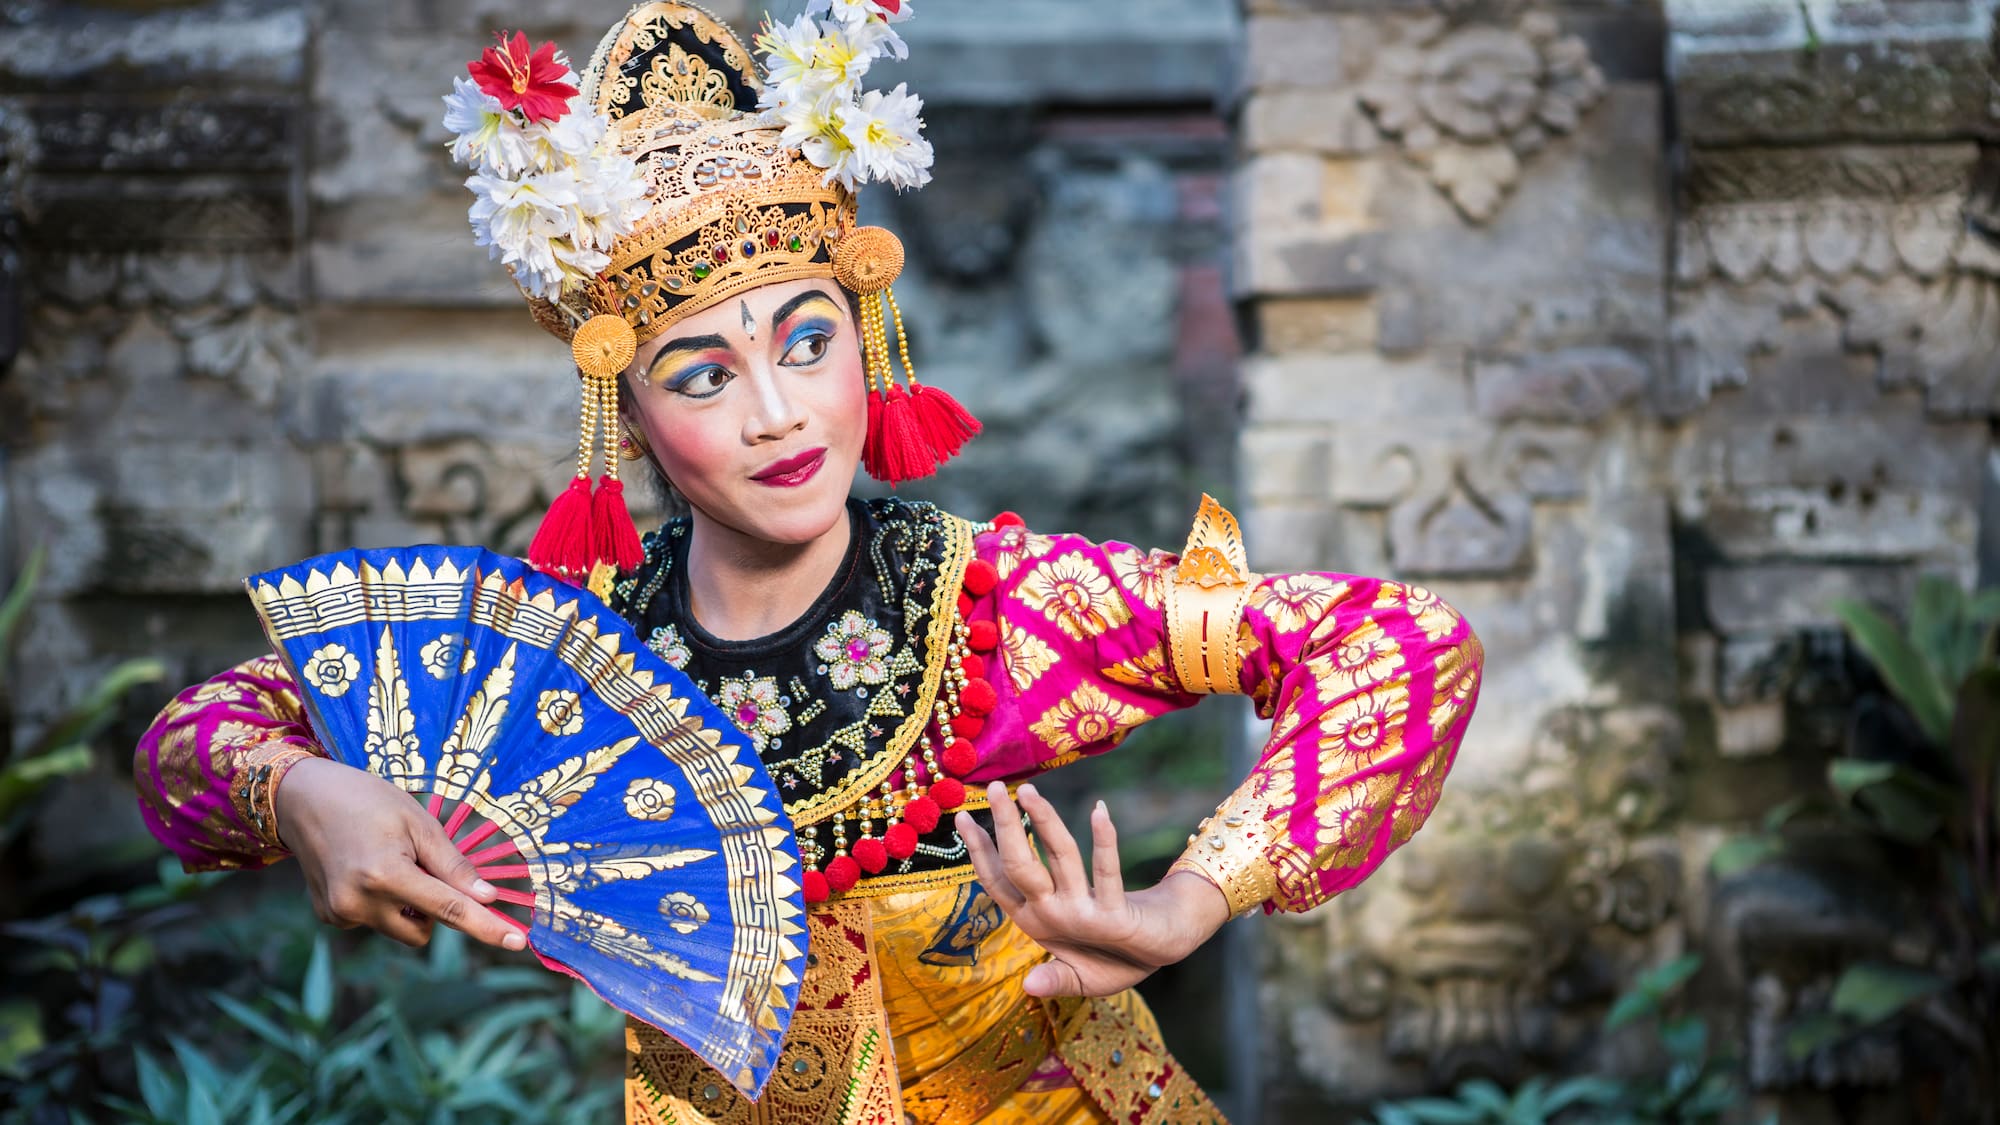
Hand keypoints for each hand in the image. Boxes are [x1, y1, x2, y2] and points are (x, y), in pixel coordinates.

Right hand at [274, 757, 524, 951]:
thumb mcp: (418, 823)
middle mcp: (359, 903)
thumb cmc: (368, 800)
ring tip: (390, 862)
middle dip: (435, 908)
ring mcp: (340, 915)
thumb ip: (453, 865)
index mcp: (386, 875)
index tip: (518, 942)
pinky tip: (365, 870)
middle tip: (422, 863)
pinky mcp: (329, 918)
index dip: (487, 926)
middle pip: (424, 930)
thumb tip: (488, 898)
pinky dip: (383, 904)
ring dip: (409, 907)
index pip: (449, 910)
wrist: (303, 798)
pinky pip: (375, 922)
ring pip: (400, 929)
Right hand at [957, 781, 1229, 997]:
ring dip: (1046, 821)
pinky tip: (1100, 809)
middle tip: (993, 787)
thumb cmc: (1109, 954)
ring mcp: (1084, 915)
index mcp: (1035, 921)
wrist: (1160, 954)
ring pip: (1061, 858)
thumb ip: (1049, 972)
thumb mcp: (1072, 968)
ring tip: (1030, 790)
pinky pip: (1109, 870)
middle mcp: (1053, 916)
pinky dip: (1105, 840)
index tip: (962, 817)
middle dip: (1007, 825)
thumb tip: (1028, 987)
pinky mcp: (1115, 915)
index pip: (997, 881)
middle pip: (1021, 865)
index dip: (979, 850)